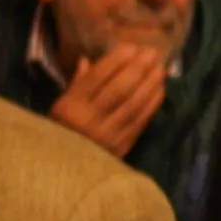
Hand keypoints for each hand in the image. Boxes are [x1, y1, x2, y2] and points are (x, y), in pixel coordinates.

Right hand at [50, 43, 168, 158]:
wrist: (65, 173)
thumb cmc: (61, 132)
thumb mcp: (60, 106)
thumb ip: (76, 83)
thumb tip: (88, 59)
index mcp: (70, 106)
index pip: (96, 78)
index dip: (116, 61)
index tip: (131, 47)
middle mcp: (89, 120)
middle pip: (119, 89)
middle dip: (138, 68)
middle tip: (152, 52)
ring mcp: (107, 135)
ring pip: (133, 105)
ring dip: (149, 84)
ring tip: (161, 68)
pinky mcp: (121, 146)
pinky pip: (140, 121)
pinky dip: (152, 104)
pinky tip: (160, 89)